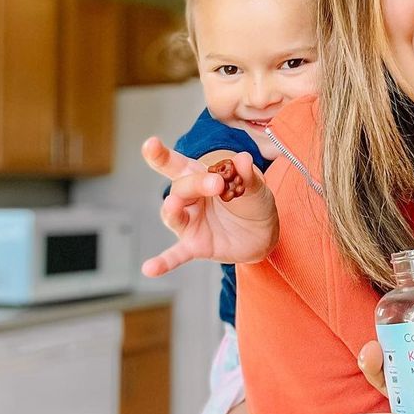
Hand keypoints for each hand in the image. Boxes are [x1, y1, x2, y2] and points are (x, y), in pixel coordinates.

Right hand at [140, 137, 278, 275]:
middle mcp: (189, 199)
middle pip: (181, 188)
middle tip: (217, 184)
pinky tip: (150, 269)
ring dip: (173, 211)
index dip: (159, 154)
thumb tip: (243, 159)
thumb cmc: (252, 203)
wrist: (264, 234)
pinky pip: (176, 254)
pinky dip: (164, 262)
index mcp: (199, 177)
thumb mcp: (255, 187)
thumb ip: (247, 175)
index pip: (175, 164)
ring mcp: (190, 223)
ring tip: (174, 205)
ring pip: (173, 216)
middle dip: (196, 184)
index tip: (150, 144)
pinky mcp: (195, 246)